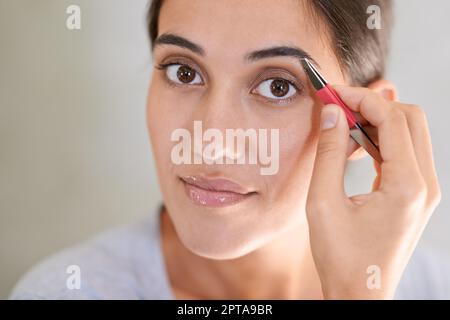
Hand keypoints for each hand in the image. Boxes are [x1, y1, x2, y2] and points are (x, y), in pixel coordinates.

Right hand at [305, 85, 440, 298]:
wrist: (361, 294)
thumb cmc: (341, 256)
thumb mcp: (323, 203)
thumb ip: (328, 153)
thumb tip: (330, 113)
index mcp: (406, 186)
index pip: (392, 119)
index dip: (360, 98)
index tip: (332, 92)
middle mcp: (425, 185)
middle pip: (409, 119)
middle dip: (372, 105)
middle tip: (337, 105)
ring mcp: (425, 191)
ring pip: (409, 134)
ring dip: (376, 122)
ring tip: (341, 125)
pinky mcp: (416, 196)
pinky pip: (405, 154)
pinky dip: (381, 141)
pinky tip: (355, 146)